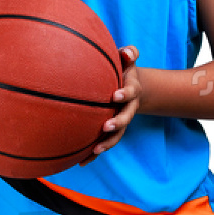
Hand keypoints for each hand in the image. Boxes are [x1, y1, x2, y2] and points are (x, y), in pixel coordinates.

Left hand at [78, 44, 140, 164]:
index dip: (125, 94)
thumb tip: (129, 52)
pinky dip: (94, 154)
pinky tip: (81, 162)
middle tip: (106, 126)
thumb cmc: (123, 69)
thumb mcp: (127, 60)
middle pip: (126, 118)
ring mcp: (120, 120)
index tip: (115, 95)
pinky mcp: (111, 130)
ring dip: (108, 142)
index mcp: (132, 91)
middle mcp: (128, 108)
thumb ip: (129, 53)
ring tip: (95, 149)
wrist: (129, 87)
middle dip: (118, 123)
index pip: (131, 93)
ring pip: (117, 135)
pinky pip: (104, 143)